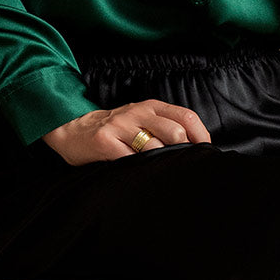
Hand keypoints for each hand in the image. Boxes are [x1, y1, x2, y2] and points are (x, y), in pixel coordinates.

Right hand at [43, 98, 212, 165]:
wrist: (73, 130)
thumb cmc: (115, 130)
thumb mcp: (141, 119)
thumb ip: (165, 127)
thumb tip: (195, 148)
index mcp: (152, 107)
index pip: (187, 116)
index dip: (201, 136)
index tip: (205, 153)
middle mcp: (138, 112)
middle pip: (175, 133)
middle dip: (181, 153)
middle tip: (178, 166)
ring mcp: (121, 126)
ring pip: (155, 147)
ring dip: (160, 164)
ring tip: (157, 171)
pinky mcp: (105, 141)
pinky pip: (131, 159)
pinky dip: (139, 169)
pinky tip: (137, 173)